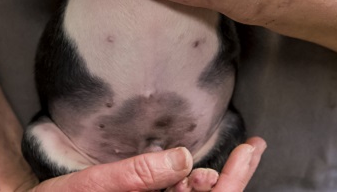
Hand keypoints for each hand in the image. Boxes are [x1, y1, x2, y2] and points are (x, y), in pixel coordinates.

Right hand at [15, 139, 265, 191]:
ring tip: (227, 158)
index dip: (234, 184)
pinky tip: (189, 173)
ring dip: (209, 184)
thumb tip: (181, 158)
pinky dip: (186, 188)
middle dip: (230, 181)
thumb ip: (133, 176)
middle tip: (251, 149)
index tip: (250, 151)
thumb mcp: (86, 188)